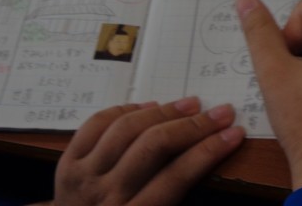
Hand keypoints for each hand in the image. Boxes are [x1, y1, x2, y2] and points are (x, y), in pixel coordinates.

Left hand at [53, 97, 244, 204]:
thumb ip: (174, 196)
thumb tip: (204, 156)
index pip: (177, 177)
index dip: (209, 151)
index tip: (234, 132)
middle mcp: (107, 195)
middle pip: (153, 146)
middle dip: (193, 125)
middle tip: (220, 112)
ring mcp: (83, 175)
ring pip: (127, 128)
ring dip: (164, 111)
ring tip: (190, 104)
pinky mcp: (66, 161)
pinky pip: (97, 123)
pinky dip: (125, 110)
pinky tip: (148, 107)